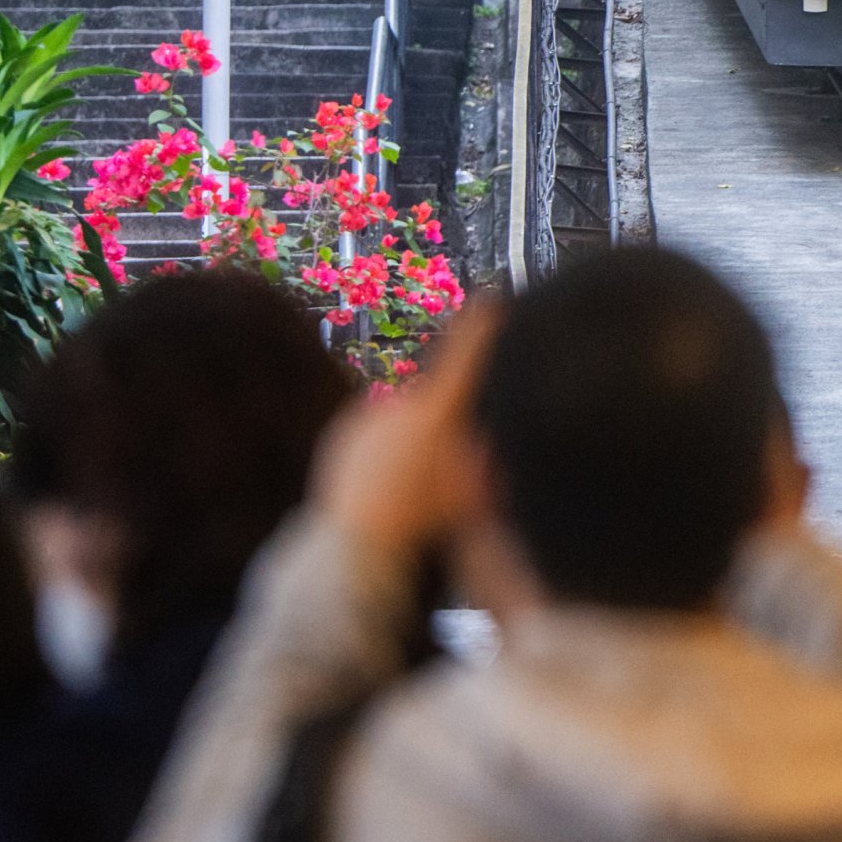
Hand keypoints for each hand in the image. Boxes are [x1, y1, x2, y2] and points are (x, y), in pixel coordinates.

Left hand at [310, 304, 497, 568]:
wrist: (350, 542)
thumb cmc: (421, 519)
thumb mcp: (474, 495)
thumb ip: (491, 460)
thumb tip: (498, 435)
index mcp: (435, 413)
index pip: (464, 358)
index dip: (481, 327)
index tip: (491, 299)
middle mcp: (398, 403)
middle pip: (435, 399)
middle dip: (444, 420)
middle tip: (445, 463)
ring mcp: (367, 416)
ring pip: (405, 416)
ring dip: (413, 436)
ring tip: (412, 481)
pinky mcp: (342, 431)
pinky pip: (375, 429)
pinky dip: (385, 446)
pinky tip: (387, 479)